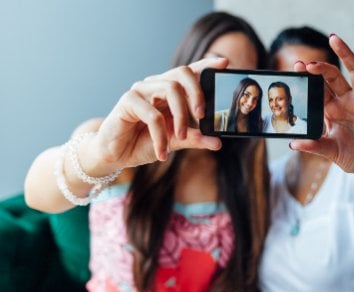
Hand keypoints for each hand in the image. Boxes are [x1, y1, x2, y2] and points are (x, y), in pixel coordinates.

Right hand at [91, 58, 226, 169]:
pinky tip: (162, 153)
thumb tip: (218, 142)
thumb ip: (195, 139)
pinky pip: (152, 115)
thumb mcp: (175, 141)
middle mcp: (156, 85)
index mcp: (169, 90)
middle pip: (182, 73)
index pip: (190, 72)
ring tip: (182, 137)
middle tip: (203, 116)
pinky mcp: (128, 101)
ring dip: (181, 117)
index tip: (224, 63)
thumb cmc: (144, 142)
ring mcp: (141, 90)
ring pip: (170, 89)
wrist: (116, 155)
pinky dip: (161, 136)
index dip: (206, 65)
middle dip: (197, 92)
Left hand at [291, 35, 353, 181]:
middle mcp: (347, 100)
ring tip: (333, 38)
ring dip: (345, 54)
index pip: (318, 89)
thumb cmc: (352, 158)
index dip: (309, 78)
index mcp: (331, 110)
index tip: (297, 67)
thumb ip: (314, 145)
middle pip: (333, 76)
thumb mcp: (331, 151)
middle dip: (320, 68)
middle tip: (308, 64)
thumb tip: (293, 143)